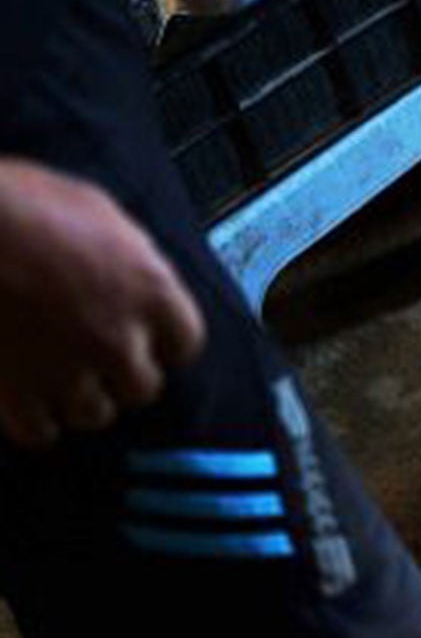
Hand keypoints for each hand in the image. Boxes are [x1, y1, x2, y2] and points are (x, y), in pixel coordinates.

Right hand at [0, 158, 205, 447]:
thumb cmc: (24, 205)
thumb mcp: (99, 211)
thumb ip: (127, 253)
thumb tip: (133, 269)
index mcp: (149, 290)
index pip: (186, 343)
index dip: (165, 343)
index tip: (150, 340)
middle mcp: (118, 339)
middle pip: (143, 387)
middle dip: (123, 374)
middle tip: (98, 356)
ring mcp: (66, 372)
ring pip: (95, 414)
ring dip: (81, 399)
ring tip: (61, 376)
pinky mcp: (14, 396)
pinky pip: (40, 432)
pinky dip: (36, 421)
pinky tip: (27, 400)